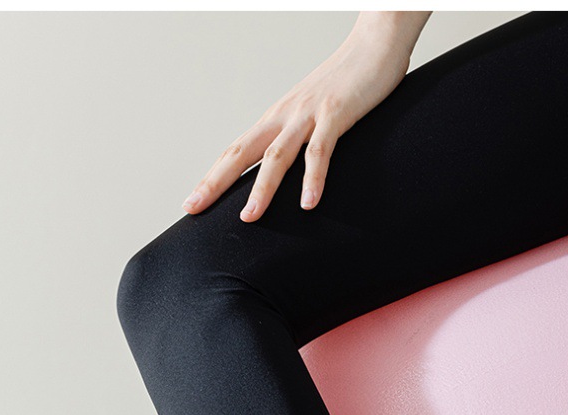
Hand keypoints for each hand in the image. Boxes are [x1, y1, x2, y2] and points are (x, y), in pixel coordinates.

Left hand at [183, 12, 431, 221]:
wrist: (374, 43)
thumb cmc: (347, 82)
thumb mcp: (314, 114)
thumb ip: (300, 140)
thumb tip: (290, 170)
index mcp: (277, 118)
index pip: (236, 151)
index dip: (213, 177)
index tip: (193, 202)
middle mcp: (284, 116)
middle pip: (242, 152)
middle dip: (216, 182)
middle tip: (194, 207)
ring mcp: (308, 114)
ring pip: (277, 155)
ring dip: (262, 189)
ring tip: (249, 217)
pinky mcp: (336, 113)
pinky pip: (321, 150)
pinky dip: (314, 178)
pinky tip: (308, 203)